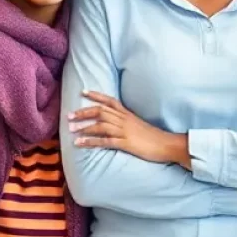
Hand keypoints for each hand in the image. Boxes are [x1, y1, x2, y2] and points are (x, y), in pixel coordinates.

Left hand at [69, 92, 185, 165]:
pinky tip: (80, 144)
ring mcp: (125, 131)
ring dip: (84, 127)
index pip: (110, 101)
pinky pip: (105, 141)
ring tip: (71, 130)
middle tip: (69, 116)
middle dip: (83, 112)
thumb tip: (116, 122)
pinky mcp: (125, 143)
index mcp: (128, 114)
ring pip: (100, 125)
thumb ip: (127, 121)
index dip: (96, 95)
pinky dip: (90, 142)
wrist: (167, 144)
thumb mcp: (139, 125)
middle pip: (100, 112)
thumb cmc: (154, 137)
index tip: (83, 92)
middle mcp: (125, 120)